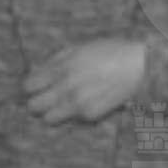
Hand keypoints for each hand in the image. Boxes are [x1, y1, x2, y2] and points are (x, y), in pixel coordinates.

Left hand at [23, 38, 147, 124]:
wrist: (137, 67)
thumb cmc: (110, 52)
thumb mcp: (80, 48)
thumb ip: (57, 60)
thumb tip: (39, 72)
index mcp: (62, 67)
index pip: (29, 85)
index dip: (31, 86)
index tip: (36, 86)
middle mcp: (67, 87)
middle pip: (33, 106)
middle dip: (37, 102)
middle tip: (46, 97)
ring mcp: (77, 104)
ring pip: (48, 119)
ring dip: (52, 112)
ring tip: (63, 104)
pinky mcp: (89, 116)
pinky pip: (71, 119)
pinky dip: (73, 114)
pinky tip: (85, 102)